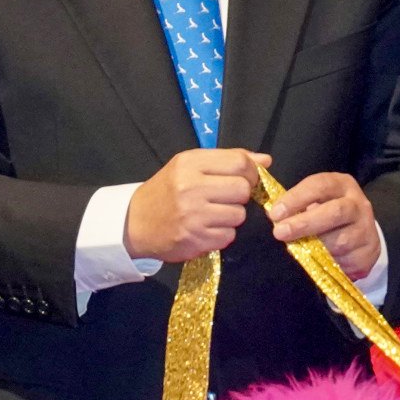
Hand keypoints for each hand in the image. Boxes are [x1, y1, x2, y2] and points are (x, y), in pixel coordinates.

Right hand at [126, 149, 259, 266]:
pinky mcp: (194, 240)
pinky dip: (222, 234)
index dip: (250, 172)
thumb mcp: (191, 166)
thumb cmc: (167, 190)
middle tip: (226, 198)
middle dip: (241, 195)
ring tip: (213, 214)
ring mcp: (192, 216)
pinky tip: (206, 229)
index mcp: (189, 164)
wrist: (134, 222)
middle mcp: (190, 188)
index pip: (239, 163)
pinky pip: (228, 236)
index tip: (245, 179)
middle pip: (243, 189)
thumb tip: (266, 160)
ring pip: (239, 215)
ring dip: (232, 216)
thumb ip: (229, 160)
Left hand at [268, 172, 382, 285]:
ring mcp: (366, 229)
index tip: (275, 213)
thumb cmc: (328, 214)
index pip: (321, 185)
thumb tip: (273, 215)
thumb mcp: (316, 202)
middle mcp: (358, 204)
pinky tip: (317, 262)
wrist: (361, 236)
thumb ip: (297, 205)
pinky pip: (345, 260)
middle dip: (305, 223)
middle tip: (279, 232)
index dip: (297, 198)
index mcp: (342, 186)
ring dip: (314, 247)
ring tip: (297, 250)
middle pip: (335, 212)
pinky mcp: (369, 252)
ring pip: (340, 240)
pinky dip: (328, 262)